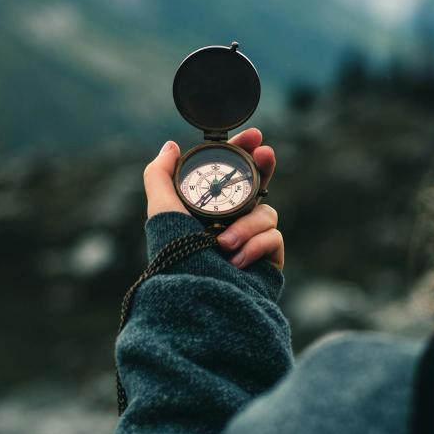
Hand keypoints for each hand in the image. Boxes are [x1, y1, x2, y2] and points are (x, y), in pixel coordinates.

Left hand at [143, 130, 281, 268]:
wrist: (198, 298)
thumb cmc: (177, 256)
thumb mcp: (161, 211)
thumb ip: (160, 175)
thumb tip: (170, 146)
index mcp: (208, 210)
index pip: (231, 174)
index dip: (244, 152)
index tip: (253, 135)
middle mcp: (231, 223)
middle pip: (258, 186)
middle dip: (264, 167)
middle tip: (266, 153)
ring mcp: (251, 241)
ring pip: (265, 212)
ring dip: (246, 224)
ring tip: (224, 244)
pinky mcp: (268, 260)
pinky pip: (273, 237)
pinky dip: (255, 245)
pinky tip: (237, 261)